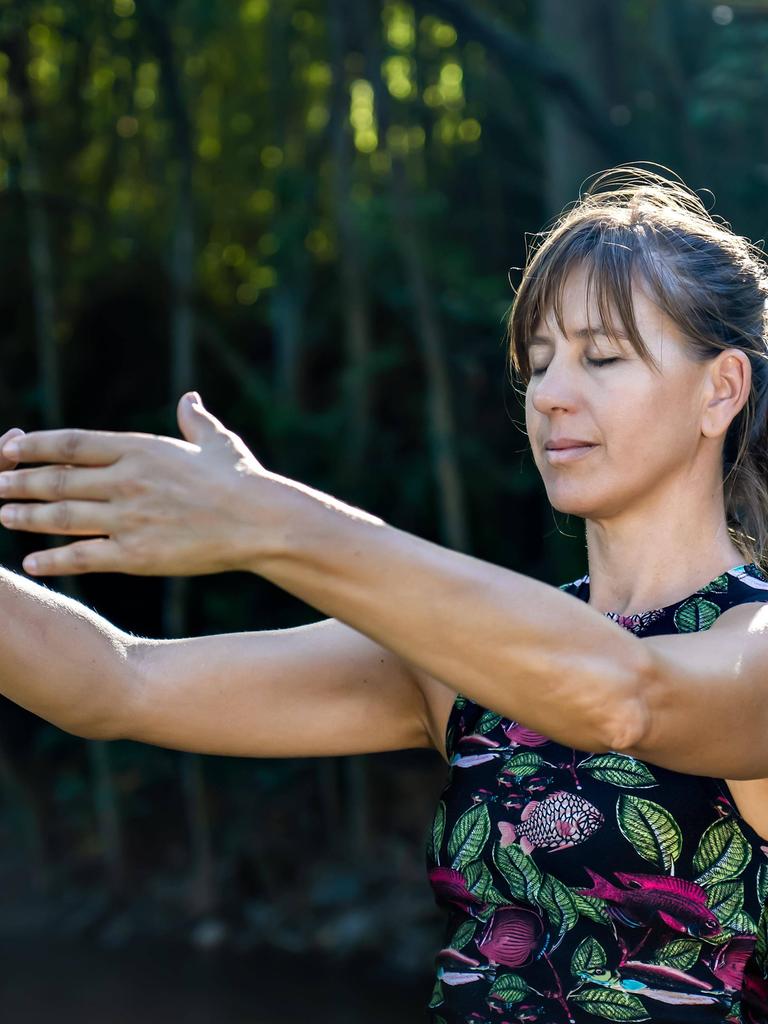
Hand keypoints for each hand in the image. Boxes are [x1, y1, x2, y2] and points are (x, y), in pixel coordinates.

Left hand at [0, 393, 279, 576]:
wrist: (262, 522)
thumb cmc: (243, 479)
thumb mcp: (218, 442)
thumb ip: (194, 420)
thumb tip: (189, 398)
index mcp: (142, 449)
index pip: (73, 443)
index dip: (36, 446)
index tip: (12, 448)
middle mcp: (128, 480)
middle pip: (59, 480)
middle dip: (20, 482)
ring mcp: (130, 518)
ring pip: (63, 517)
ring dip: (27, 516)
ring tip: (3, 515)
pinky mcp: (138, 554)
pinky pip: (85, 556)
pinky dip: (55, 560)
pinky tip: (32, 562)